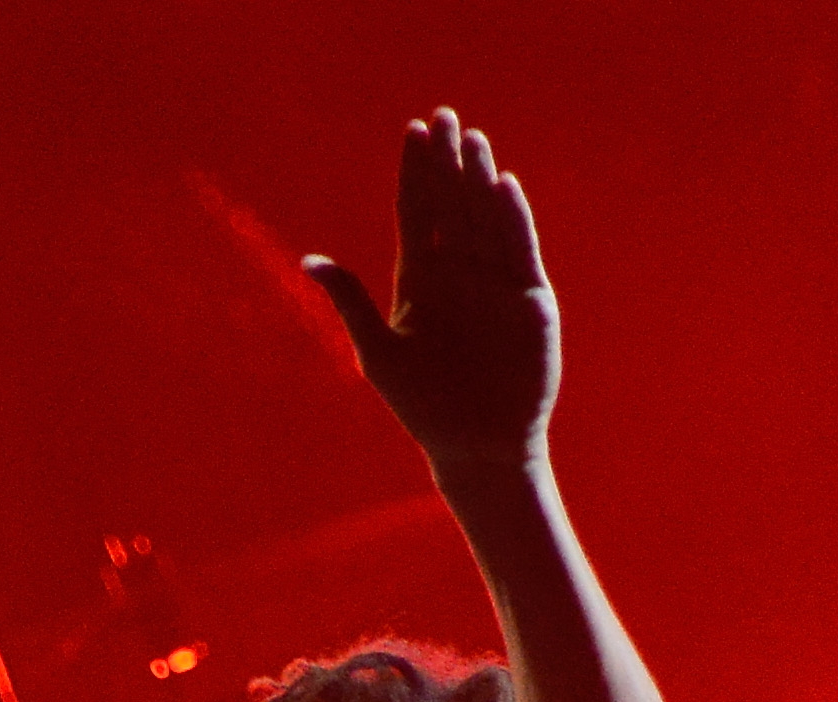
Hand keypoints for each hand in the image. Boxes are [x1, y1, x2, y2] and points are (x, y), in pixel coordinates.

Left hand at [304, 110, 560, 472]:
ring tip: (472, 140)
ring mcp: (494, 282)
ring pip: (485, 218)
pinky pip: (519, 249)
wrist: (479, 448)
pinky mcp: (529, 298)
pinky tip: (502, 186)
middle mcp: (458, 273)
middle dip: (447, 162)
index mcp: (420, 279)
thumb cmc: (423, 408)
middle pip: (451, 204)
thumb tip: (308, 260)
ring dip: (479, 179)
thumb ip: (350, 301)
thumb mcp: (378, 353)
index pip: (417, 212)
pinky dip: (512, 219)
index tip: (412, 133)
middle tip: (444, 118)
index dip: (415, 173)